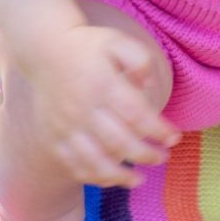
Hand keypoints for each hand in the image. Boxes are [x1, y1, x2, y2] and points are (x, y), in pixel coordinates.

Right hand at [13, 24, 180, 187]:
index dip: (159, 131)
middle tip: (163, 158)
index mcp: (102, 84)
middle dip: (146, 155)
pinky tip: (110, 179)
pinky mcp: (52, 137)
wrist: (45, 49)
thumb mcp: (117, 41)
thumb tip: (149, 85)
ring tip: (139, 180)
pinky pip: (73, 165)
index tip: (174, 138)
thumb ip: (140, 60)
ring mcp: (65, 126)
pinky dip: (93, 177)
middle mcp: (82, 108)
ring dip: (120, 176)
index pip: (136, 115)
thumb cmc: (88, 46)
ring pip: (94, 161)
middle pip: (119, 142)